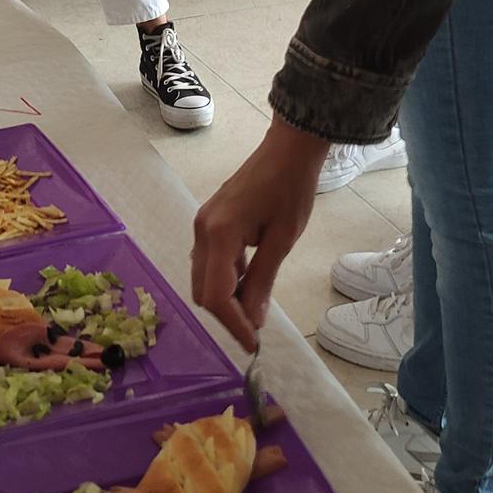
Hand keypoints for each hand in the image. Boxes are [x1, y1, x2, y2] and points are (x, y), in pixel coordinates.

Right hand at [191, 119, 328, 350]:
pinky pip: (208, 262)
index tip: (254, 344)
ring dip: (224, 298)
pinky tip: (247, 282)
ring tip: (254, 308)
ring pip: (202, 277)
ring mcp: (202, 224)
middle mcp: (201, 231)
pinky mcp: (208, 221)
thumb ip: (262, 281)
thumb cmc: (290, 190)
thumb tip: (253, 321)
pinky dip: (224, 279)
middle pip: (202, 290)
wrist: (287, 149)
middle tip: (254, 329)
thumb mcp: (282, 240)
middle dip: (225, 314)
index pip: (216, 295)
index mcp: (219, 234)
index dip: (232, 324)